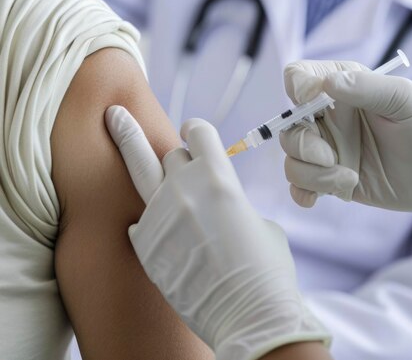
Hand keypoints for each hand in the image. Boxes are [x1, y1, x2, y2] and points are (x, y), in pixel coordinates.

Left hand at [105, 106, 329, 359]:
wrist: (249, 315)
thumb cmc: (266, 269)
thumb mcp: (258, 221)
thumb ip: (232, 201)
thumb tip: (217, 203)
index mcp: (219, 177)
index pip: (197, 131)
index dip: (196, 130)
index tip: (191, 132)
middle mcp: (184, 188)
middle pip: (169, 151)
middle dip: (174, 152)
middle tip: (145, 134)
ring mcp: (158, 216)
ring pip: (145, 174)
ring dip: (145, 164)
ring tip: (116, 127)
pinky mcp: (143, 244)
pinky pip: (141, 218)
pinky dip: (151, 220)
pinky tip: (162, 228)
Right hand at [281, 61, 411, 213]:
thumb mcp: (404, 99)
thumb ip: (365, 88)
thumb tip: (326, 83)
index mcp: (343, 88)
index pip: (299, 77)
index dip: (297, 88)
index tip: (313, 104)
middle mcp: (329, 118)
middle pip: (288, 126)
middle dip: (304, 145)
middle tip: (331, 158)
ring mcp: (328, 150)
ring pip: (292, 159)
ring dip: (314, 175)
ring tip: (348, 179)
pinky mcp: (331, 180)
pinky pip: (300, 186)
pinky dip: (306, 192)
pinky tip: (328, 195)